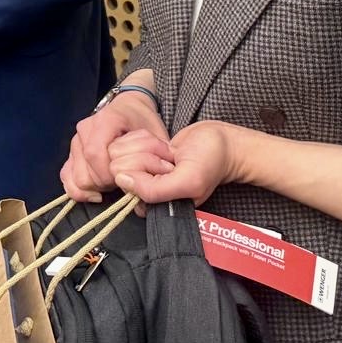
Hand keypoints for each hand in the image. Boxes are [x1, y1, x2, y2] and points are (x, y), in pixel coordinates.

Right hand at [60, 87, 167, 202]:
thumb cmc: (143, 123)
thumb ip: (155, 160)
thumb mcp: (156, 137)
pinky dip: (78, 189)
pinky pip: (66, 175)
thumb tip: (146, 193)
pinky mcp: (71, 151)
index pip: (95, 153)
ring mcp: (75, 140)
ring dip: (92, 187)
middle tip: (121, 183)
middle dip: (102, 185)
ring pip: (73, 175)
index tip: (124, 181)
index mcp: (105, 120)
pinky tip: (95, 192)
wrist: (129, 108)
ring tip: (111, 184)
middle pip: (84, 169)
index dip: (108, 175)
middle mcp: (85, 129)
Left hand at [116, 120, 241, 204]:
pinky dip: (144, 137)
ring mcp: (141, 170)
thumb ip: (154, 189)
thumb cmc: (211, 162)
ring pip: (122, 152)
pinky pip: (128, 141)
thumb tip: (121, 181)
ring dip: (147, 146)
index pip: (126, 187)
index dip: (142, 172)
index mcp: (155, 204)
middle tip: (169, 160)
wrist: (221, 141)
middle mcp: (144, 188)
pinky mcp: (141, 153)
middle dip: (146, 157)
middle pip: (120, 166)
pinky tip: (162, 145)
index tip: (166, 168)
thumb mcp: (188, 180)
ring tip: (168, 153)